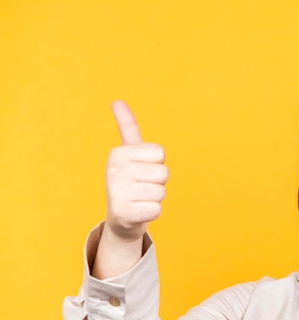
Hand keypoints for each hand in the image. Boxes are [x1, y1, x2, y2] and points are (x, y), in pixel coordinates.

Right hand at [104, 101, 167, 241]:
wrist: (121, 218)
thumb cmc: (131, 181)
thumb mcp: (129, 153)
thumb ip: (127, 127)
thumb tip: (117, 101)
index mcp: (117, 153)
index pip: (160, 154)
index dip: (156, 164)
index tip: (141, 171)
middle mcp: (114, 170)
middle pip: (163, 173)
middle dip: (157, 183)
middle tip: (141, 188)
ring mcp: (117, 192)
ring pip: (161, 192)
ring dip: (154, 198)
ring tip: (139, 199)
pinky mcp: (124, 213)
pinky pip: (157, 210)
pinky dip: (152, 213)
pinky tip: (138, 212)